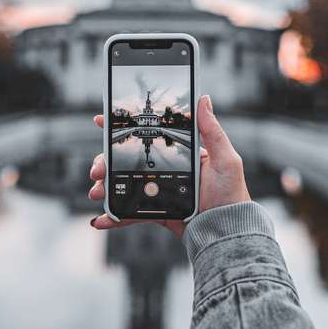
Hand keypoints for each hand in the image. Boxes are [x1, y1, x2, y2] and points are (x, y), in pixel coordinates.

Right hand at [88, 95, 249, 237]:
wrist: (226, 230)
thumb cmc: (231, 194)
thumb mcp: (226, 159)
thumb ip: (212, 131)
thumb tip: (204, 98)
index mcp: (179, 153)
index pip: (147, 134)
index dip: (122, 127)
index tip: (102, 121)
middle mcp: (164, 169)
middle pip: (126, 160)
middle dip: (104, 162)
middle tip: (96, 169)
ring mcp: (156, 190)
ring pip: (122, 184)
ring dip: (104, 187)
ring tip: (97, 192)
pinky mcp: (155, 211)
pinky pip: (130, 212)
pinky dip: (114, 217)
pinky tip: (100, 219)